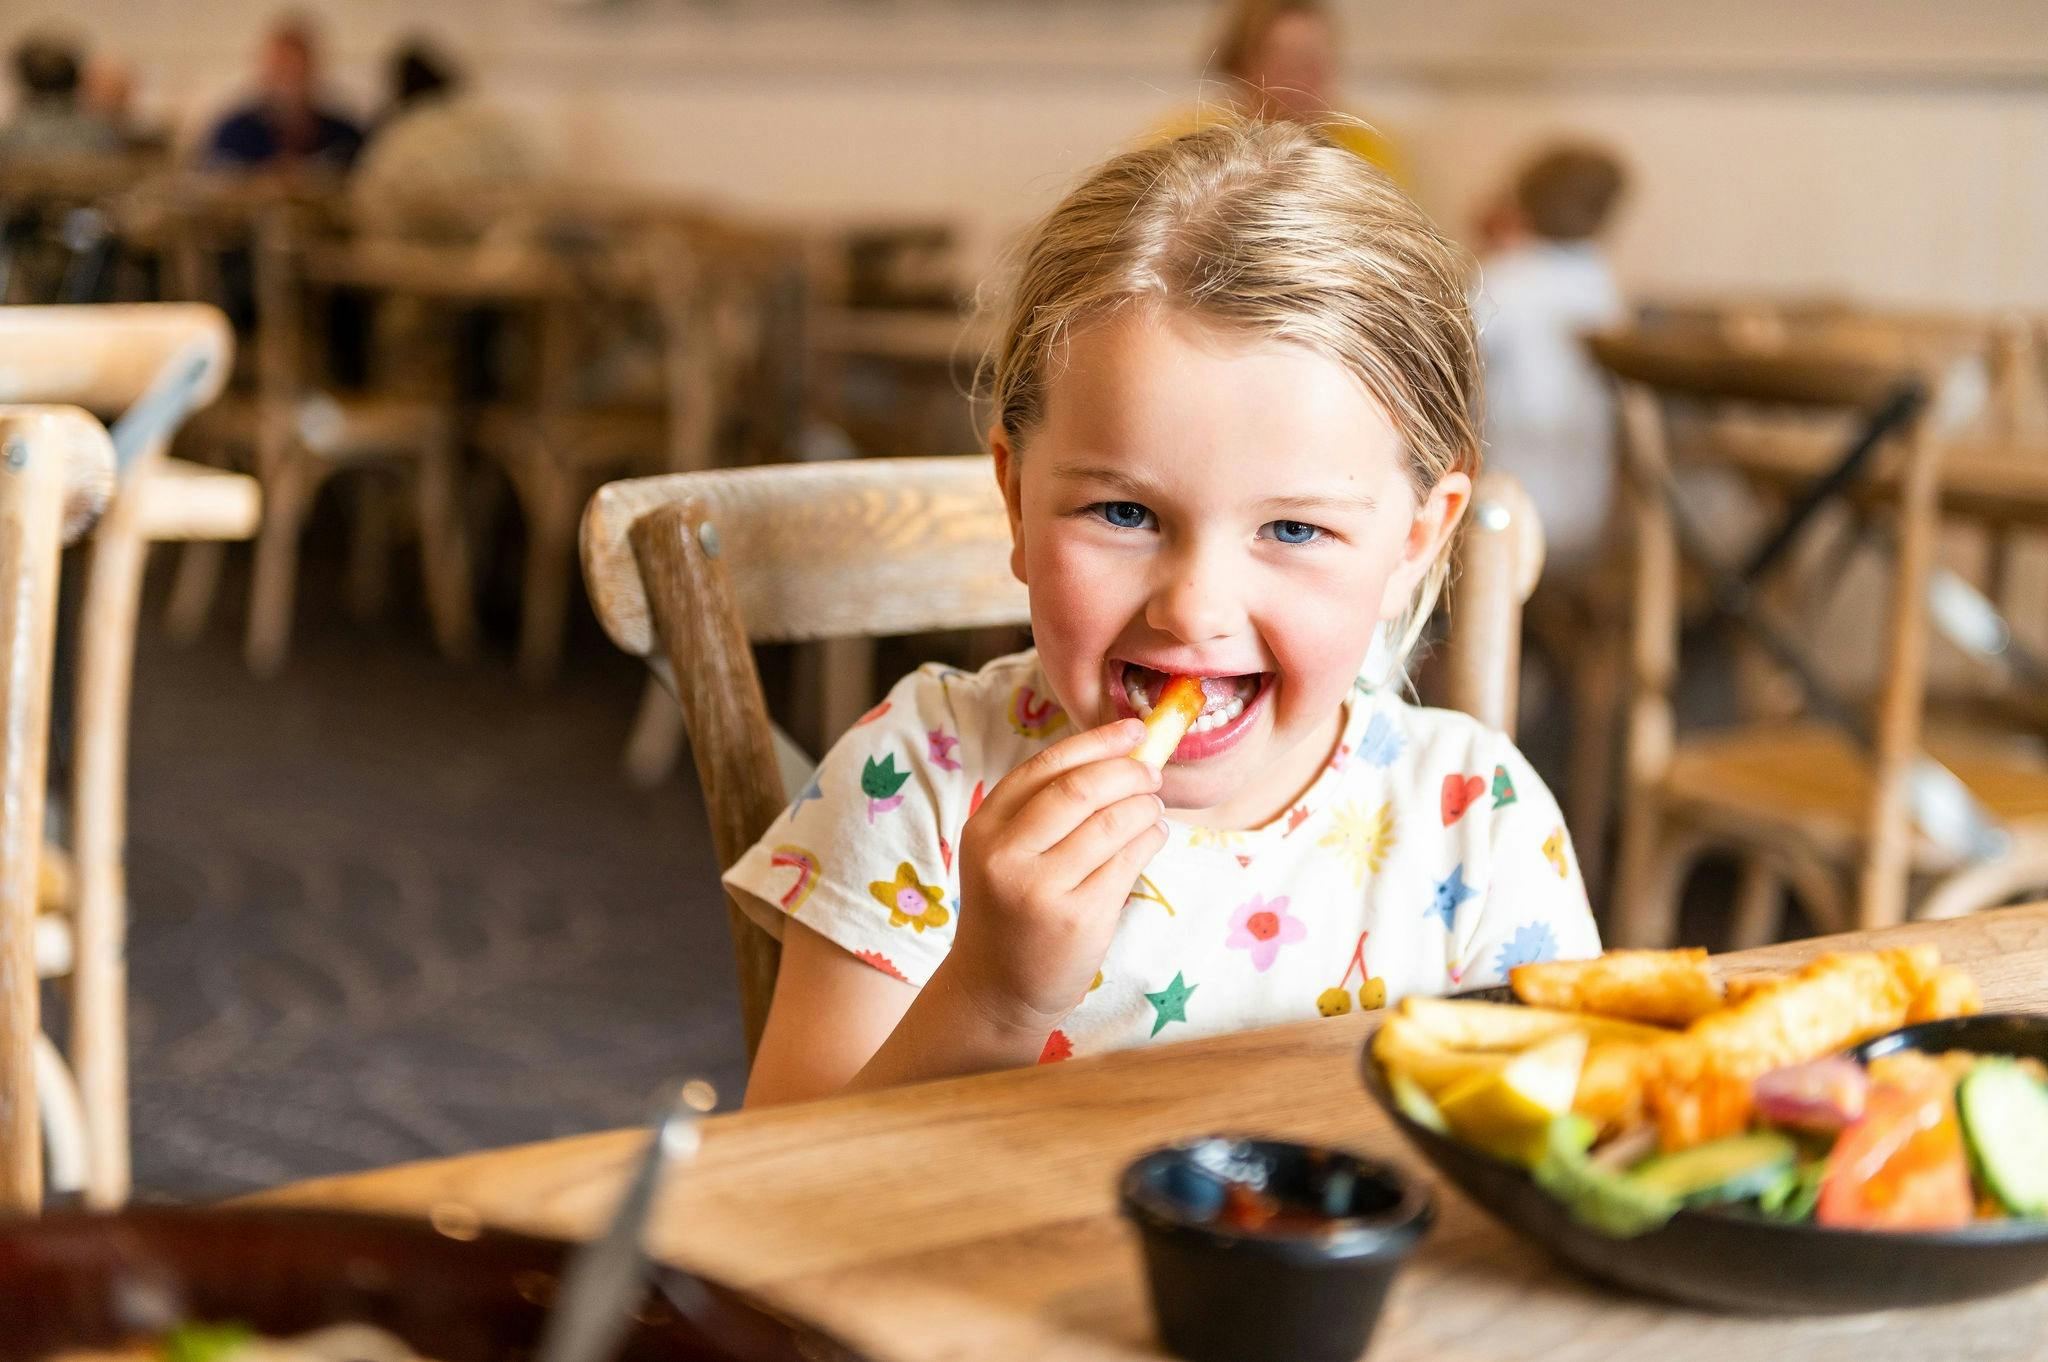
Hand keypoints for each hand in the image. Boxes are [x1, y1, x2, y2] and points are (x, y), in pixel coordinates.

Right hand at [945, 719, 1168, 1035]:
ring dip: (1145, 807)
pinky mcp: (1078, 919)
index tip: (1134, 729)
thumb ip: (1045, 808)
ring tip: (1152, 808)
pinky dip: (1149, 839)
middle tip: (1152, 771)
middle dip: (1128, 772)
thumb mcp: (1005, 853)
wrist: (997, 989)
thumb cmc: (1012, 910)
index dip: (1096, 742)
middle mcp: (1006, 856)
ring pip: (1113, 824)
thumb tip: (1120, 753)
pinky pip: (1128, 862)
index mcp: (985, 828)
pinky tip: (1151, 837)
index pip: (1045, 766)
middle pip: (1081, 789)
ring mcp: (1041, 890)